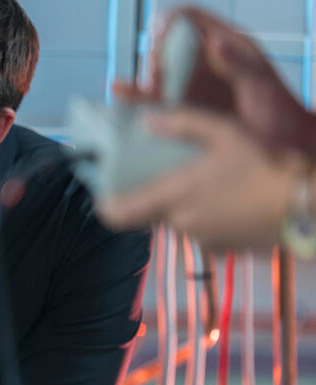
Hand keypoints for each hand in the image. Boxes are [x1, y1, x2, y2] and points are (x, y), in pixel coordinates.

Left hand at [98, 107, 308, 250]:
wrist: (310, 205)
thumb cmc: (267, 165)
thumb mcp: (225, 132)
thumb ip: (182, 125)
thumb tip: (146, 120)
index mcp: (174, 197)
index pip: (117, 216)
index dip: (106, 207)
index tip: (104, 195)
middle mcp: (182, 224)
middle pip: (151, 215)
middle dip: (155, 197)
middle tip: (166, 176)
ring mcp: (204, 241)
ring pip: (180, 221)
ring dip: (186, 205)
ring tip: (210, 182)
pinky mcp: (226, 249)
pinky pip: (205, 232)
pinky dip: (210, 217)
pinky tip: (231, 198)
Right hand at [112, 6, 315, 153]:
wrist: (286, 156)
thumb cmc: (284, 123)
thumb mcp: (264, 91)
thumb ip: (241, 66)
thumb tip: (216, 42)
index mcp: (230, 46)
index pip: (190, 20)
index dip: (170, 24)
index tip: (160, 42)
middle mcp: (207, 62)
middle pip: (167, 44)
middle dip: (155, 57)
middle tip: (157, 80)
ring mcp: (194, 84)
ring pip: (157, 70)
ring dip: (144, 77)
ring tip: (143, 90)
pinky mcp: (182, 107)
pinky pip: (152, 96)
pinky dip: (134, 94)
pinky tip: (119, 91)